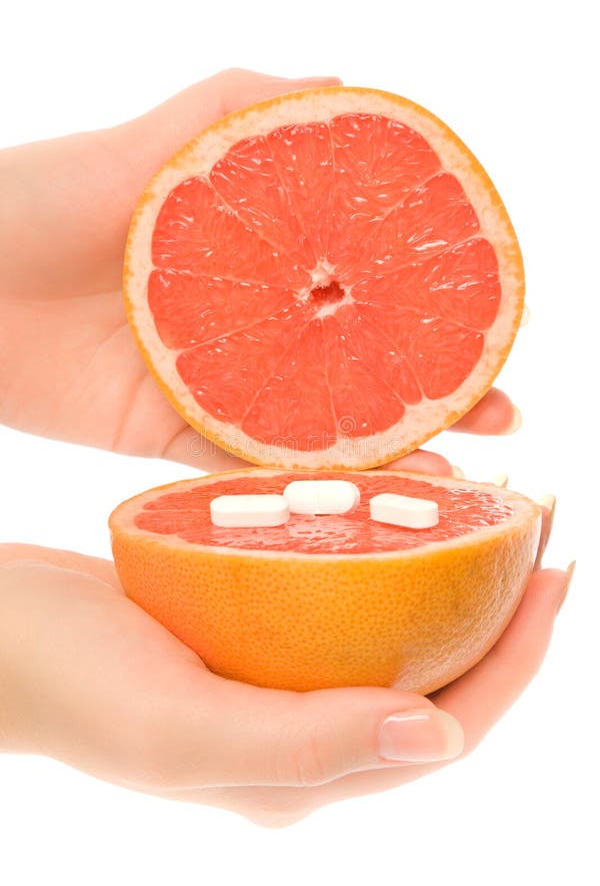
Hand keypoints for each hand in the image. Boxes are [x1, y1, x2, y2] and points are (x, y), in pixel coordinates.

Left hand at [0, 68, 519, 472]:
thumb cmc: (35, 197)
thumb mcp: (141, 143)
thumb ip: (233, 110)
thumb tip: (346, 82)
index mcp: (247, 252)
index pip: (359, 282)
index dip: (427, 306)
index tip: (490, 328)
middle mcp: (240, 322)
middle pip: (353, 364)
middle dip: (431, 393)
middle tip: (500, 420)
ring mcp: (207, 383)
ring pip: (309, 429)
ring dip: (381, 457)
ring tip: (453, 480)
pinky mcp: (160, 438)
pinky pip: (237, 473)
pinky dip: (293, 490)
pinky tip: (353, 507)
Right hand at [0, 499, 569, 828]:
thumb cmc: (69, 687)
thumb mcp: (179, 733)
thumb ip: (306, 747)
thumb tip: (442, 739)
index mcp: (304, 775)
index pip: (449, 726)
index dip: (519, 656)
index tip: (558, 571)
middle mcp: (304, 732)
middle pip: (437, 674)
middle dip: (504, 607)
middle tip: (542, 521)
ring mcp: (279, 677)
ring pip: (394, 627)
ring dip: (451, 569)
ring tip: (490, 503)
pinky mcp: (252, 626)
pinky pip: (341, 589)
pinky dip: (382, 547)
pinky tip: (398, 499)